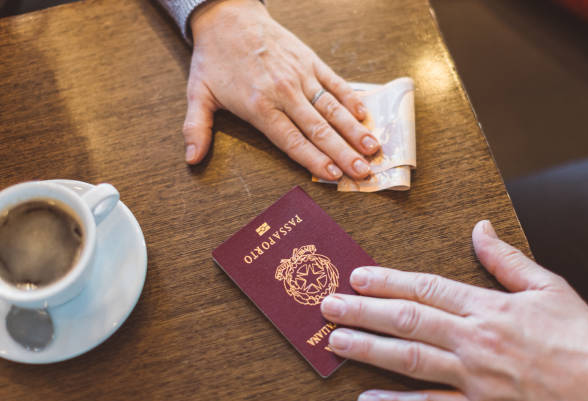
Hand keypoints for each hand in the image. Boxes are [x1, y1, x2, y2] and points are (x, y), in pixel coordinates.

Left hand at [185, 0, 378, 179]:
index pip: (291, 140)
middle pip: (318, 129)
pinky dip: (351, 98)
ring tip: (374, 149)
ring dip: (354, 130)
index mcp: (259, 105)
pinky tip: (365, 115)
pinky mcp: (310, 61)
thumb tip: (191, 159)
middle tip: (363, 172)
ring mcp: (300, 75)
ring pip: (332, 108)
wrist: (227, 16)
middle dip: (343, 153)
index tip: (333, 176)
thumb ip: (196, 127)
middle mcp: (284, 92)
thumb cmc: (214, 59)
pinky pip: (335, 82)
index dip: (313, 160)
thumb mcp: (197, 93)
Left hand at [321, 220, 587, 400]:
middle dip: (362, 312)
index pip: (426, 288)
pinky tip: (366, 399)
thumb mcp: (547, 288)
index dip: (387, 281)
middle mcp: (474, 341)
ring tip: (334, 341)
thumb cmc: (579, 338)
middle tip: (327, 306)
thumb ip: (505, 259)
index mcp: (488, 308)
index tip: (357, 275)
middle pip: (407, 321)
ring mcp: (474, 378)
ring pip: (410, 361)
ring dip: (368, 350)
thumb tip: (480, 227)